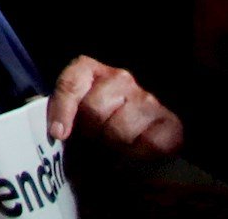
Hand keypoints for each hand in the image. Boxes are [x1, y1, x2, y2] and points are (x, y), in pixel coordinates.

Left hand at [44, 55, 181, 156]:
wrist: (146, 136)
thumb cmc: (101, 126)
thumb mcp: (76, 117)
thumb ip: (64, 117)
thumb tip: (58, 133)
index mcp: (91, 72)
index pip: (72, 83)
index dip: (63, 109)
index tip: (59, 134)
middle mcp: (121, 79)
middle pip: (94, 109)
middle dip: (89, 133)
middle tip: (92, 144)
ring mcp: (147, 99)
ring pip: (119, 129)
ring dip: (113, 147)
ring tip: (112, 149)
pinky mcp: (170, 123)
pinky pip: (149, 144)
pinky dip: (138, 155)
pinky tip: (134, 154)